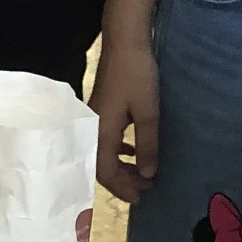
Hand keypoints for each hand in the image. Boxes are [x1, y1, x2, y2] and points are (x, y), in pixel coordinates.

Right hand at [91, 40, 159, 203]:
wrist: (125, 43)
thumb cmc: (137, 76)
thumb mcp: (148, 112)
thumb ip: (147, 145)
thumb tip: (148, 175)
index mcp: (100, 132)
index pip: (105, 171)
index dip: (123, 188)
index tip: (141, 198)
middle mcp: (92, 129)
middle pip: (100, 166)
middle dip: (123, 181)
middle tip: (147, 189)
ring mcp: (95, 120)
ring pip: (103, 154)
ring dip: (122, 167)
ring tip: (143, 174)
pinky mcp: (101, 112)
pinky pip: (106, 141)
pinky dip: (120, 152)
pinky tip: (134, 151)